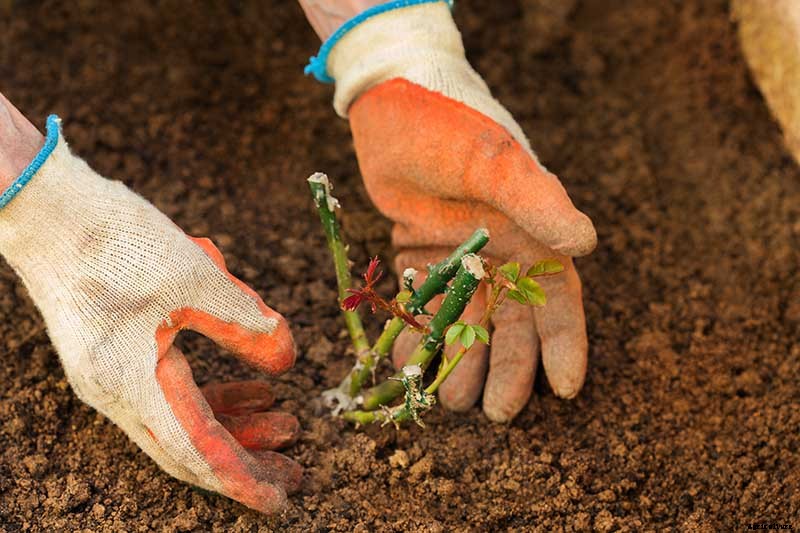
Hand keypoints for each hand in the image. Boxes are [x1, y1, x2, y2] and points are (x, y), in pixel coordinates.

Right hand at [0, 113, 300, 512]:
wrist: (49, 211)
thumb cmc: (120, 241)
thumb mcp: (199, 280)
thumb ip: (247, 325)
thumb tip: (288, 360)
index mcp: (134, 383)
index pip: (199, 451)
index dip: (243, 479)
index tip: (282, 500)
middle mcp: (117, 393)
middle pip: (191, 447)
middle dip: (246, 459)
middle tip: (296, 468)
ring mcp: (111, 377)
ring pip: (183, 421)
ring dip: (235, 425)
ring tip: (285, 420)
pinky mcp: (115, 358)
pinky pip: (170, 395)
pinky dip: (212, 397)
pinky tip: (252, 388)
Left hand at [326, 2, 596, 420]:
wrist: (392, 102)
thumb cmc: (450, 125)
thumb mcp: (494, 160)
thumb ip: (536, 199)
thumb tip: (588, 243)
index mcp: (532, 235)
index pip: (558, 300)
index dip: (565, 345)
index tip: (567, 390)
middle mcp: (501, 254)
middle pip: (512, 325)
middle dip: (508, 370)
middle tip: (497, 413)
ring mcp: (460, 260)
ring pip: (467, 324)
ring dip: (460, 361)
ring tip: (447, 398)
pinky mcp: (420, 259)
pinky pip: (423, 309)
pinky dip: (417, 336)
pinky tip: (405, 363)